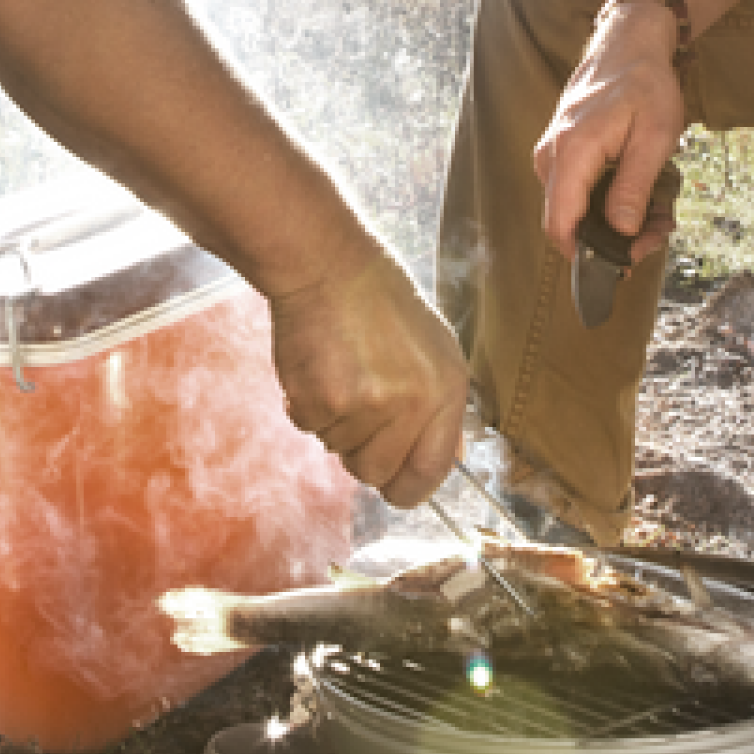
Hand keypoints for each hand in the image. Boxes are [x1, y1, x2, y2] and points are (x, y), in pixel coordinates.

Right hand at [267, 243, 467, 506]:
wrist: (328, 266)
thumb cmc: (381, 304)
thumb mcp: (435, 349)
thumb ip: (442, 408)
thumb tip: (446, 457)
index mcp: (445, 391)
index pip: (430, 472)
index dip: (409, 487)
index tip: (397, 484)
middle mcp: (410, 404)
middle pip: (376, 473)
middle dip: (363, 451)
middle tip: (358, 406)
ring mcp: (363, 406)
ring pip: (338, 451)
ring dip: (335, 423)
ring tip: (341, 373)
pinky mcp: (319, 401)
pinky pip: (309, 429)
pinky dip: (307, 406)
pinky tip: (319, 368)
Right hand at [533, 1, 686, 261]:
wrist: (629, 44)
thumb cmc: (645, 85)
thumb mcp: (655, 138)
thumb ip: (633, 188)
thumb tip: (619, 232)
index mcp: (573, 152)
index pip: (560, 223)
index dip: (587, 254)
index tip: (625, 263)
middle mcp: (552, 155)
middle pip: (567, 222)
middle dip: (612, 239)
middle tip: (659, 232)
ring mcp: (552, 153)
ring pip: (574, 209)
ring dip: (614, 221)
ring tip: (660, 213)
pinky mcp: (560, 152)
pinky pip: (576, 191)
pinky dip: (607, 202)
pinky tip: (642, 196)